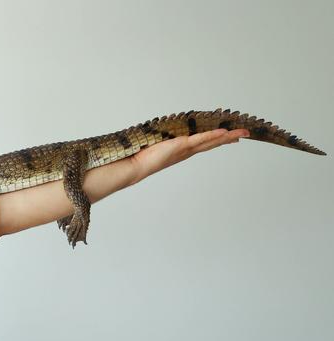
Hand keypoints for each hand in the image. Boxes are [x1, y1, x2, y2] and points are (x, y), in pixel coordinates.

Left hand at [129, 129, 249, 183]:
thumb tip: (160, 134)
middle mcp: (188, 151)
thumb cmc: (144, 156)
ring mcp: (186, 149)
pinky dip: (212, 136)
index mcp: (184, 150)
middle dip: (229, 138)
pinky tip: (223, 133)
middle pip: (213, 143)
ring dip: (227, 137)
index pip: (205, 143)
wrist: (137, 165)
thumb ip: (163, 140)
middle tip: (245, 134)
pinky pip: (200, 139)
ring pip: (211, 141)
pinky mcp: (181, 145)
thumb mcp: (158, 145)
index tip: (231, 137)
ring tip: (241, 133)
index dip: (219, 139)